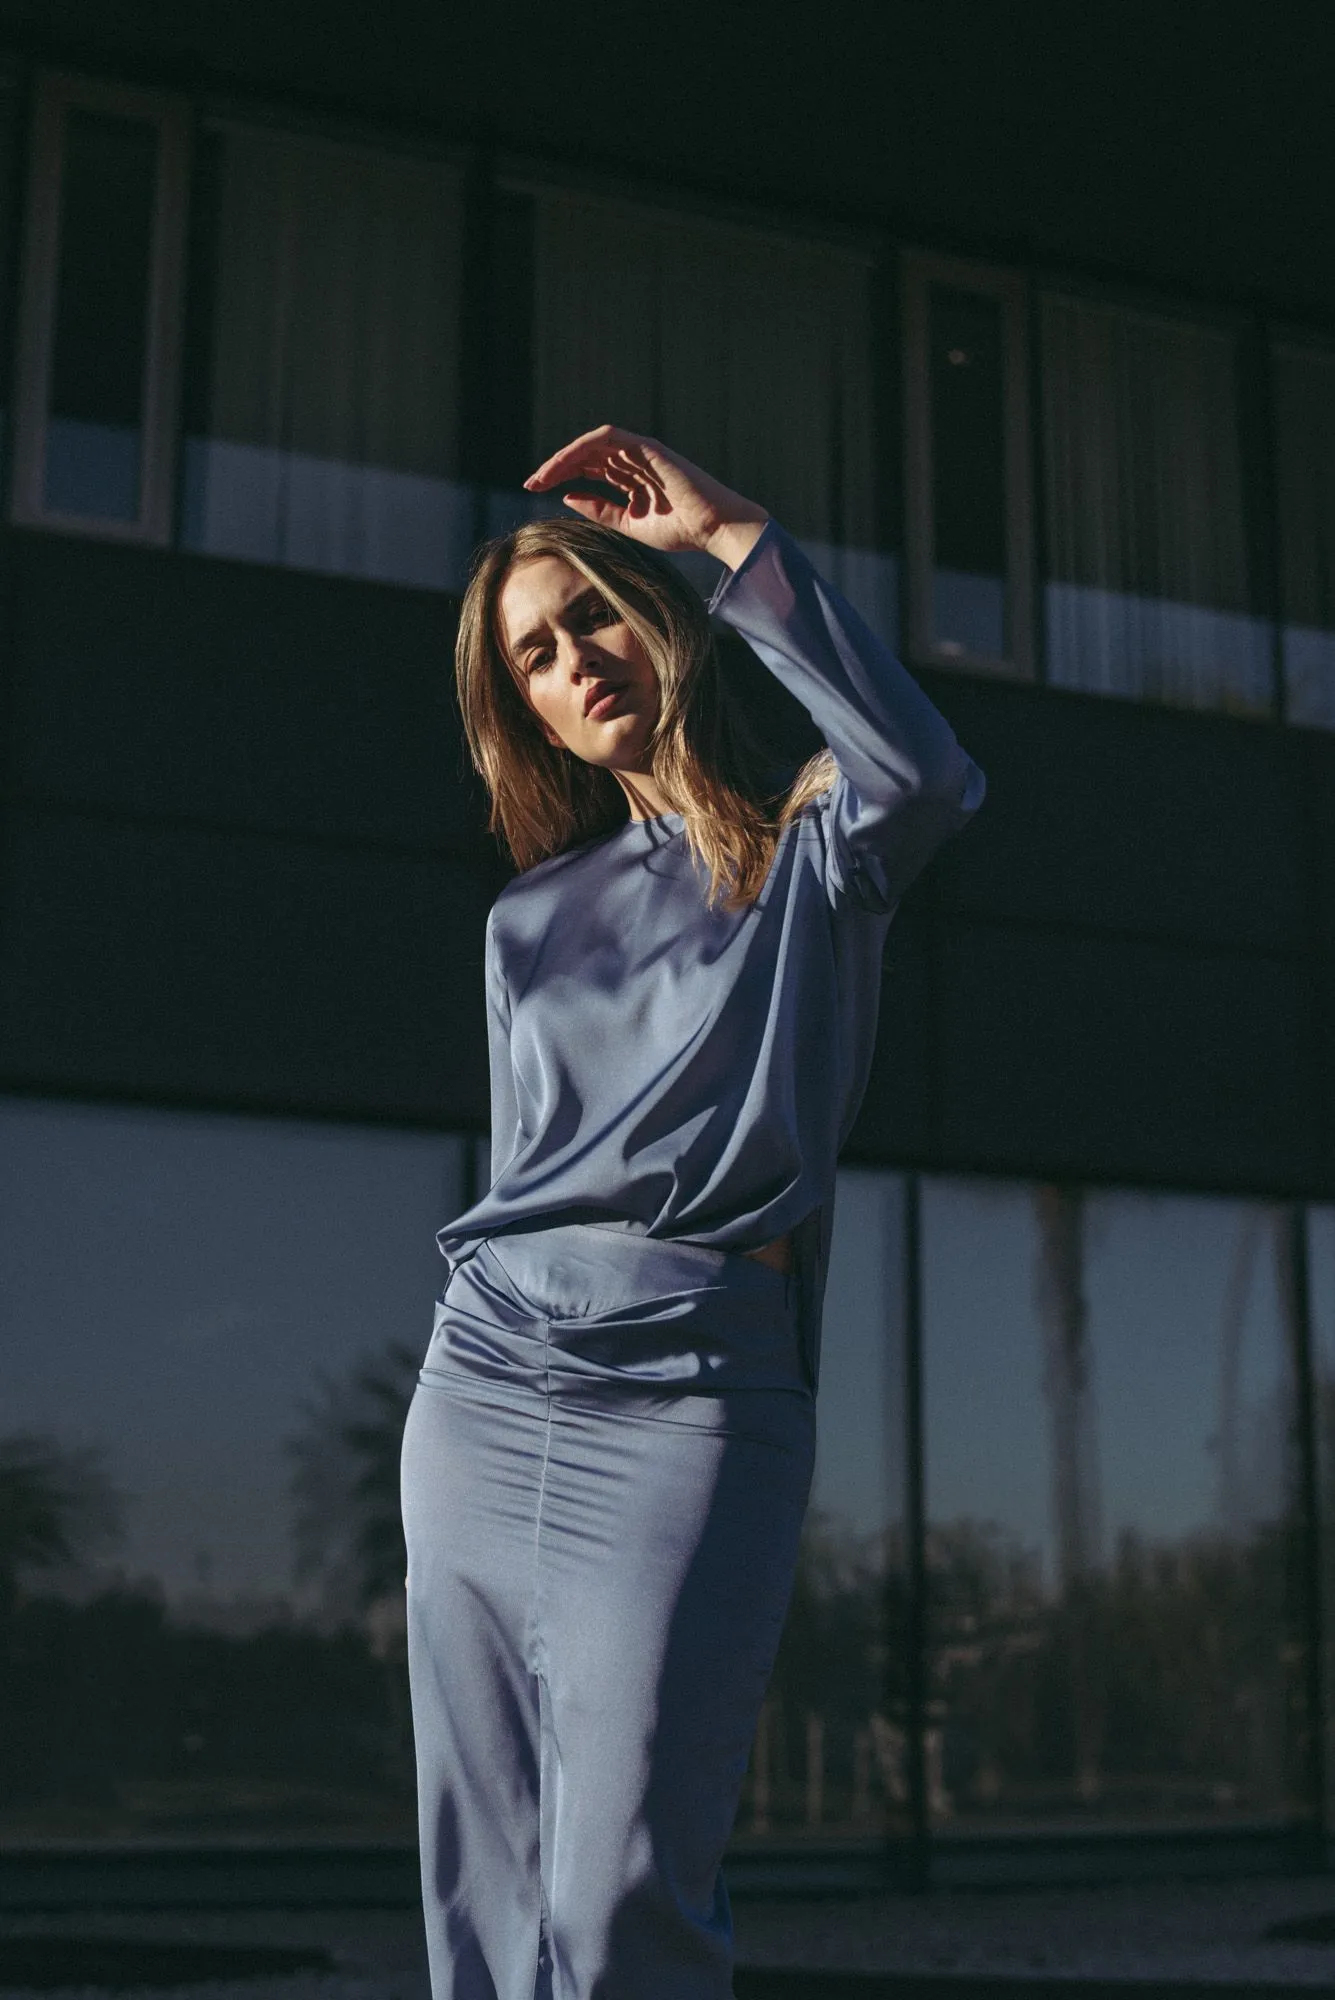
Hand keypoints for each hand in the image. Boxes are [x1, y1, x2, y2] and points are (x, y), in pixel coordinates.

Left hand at [523, 426, 768, 569]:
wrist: (714, 527)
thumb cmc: (681, 530)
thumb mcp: (629, 524)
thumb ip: (600, 510)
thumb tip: (568, 496)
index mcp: (632, 478)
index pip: (590, 470)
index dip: (562, 477)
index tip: (538, 491)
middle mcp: (634, 460)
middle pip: (586, 456)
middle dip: (556, 468)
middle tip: (530, 484)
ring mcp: (640, 451)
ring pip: (591, 446)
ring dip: (563, 459)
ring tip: (540, 478)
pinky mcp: (646, 447)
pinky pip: (605, 438)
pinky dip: (581, 449)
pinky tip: (561, 466)